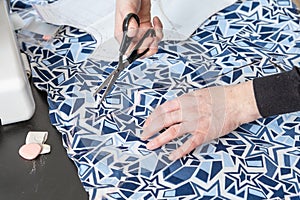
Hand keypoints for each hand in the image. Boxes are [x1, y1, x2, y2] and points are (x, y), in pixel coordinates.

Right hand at [115, 0, 162, 56]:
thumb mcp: (126, 9)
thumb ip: (130, 22)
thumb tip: (132, 33)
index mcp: (122, 34)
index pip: (129, 51)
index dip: (138, 49)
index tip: (143, 40)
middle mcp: (131, 36)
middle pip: (141, 51)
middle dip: (149, 44)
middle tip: (150, 34)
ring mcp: (140, 33)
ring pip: (150, 45)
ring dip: (156, 38)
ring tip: (155, 27)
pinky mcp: (148, 28)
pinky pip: (156, 36)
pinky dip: (159, 30)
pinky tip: (155, 21)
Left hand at [141, 81, 260, 159]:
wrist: (237, 101)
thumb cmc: (220, 96)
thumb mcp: (199, 93)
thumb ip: (185, 101)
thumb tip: (174, 107)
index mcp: (185, 99)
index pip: (163, 108)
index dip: (153, 116)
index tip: (147, 122)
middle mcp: (188, 111)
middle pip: (164, 120)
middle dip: (150, 128)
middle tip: (143, 135)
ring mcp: (196, 122)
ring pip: (172, 132)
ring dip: (159, 139)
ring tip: (150, 145)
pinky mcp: (204, 133)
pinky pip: (189, 143)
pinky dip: (180, 151)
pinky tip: (171, 156)